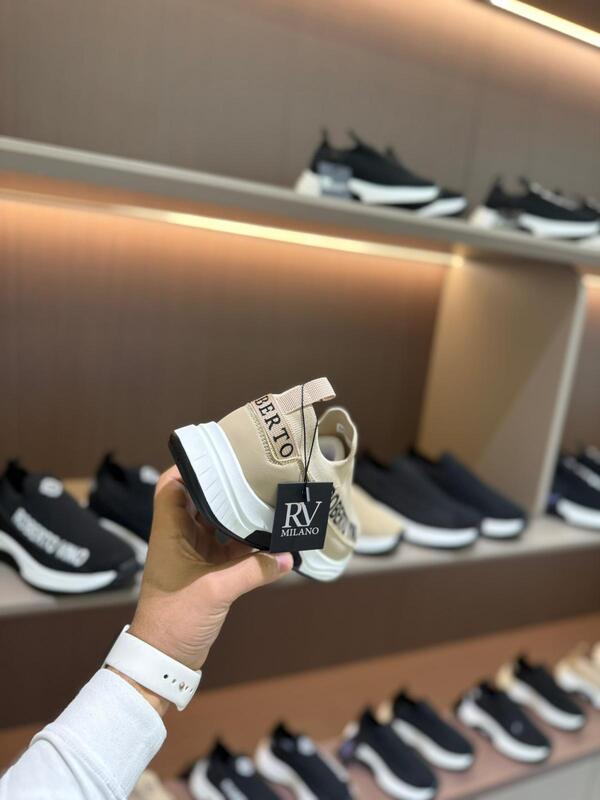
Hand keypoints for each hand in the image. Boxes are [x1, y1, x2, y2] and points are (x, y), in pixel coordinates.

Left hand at [121, 467, 291, 711]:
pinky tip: (270, 537)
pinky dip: (247, 543)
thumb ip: (254, 571)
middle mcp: (181, 539)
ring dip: (238, 515)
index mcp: (170, 533)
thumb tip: (289, 556)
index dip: (189, 467)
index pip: (171, 487)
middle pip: (200, 501)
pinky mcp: (208, 573)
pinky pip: (230, 549)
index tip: (217, 454)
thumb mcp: (215, 591)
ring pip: (218, 524)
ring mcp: (195, 556)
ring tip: (265, 497)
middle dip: (224, 487)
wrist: (165, 659)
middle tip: (251, 472)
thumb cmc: (176, 619)